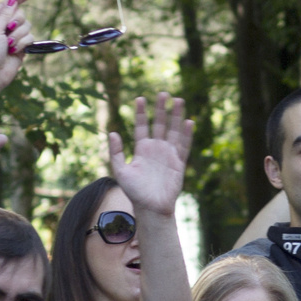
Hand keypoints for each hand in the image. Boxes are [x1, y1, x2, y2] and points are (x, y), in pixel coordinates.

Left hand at [108, 93, 191, 217]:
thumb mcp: (120, 170)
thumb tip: (112, 132)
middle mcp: (156, 149)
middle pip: (160, 124)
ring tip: (178, 100)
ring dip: (176, 116)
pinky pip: (184, 146)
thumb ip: (116, 152)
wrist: (151, 207)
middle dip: (161, 109)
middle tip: (163, 93)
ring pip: (173, 131)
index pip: (142, 126)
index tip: (140, 98)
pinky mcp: (179, 163)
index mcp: (142, 149)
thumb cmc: (134, 191)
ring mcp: (168, 155)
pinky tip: (188, 122)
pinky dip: (186, 134)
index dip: (141, 112)